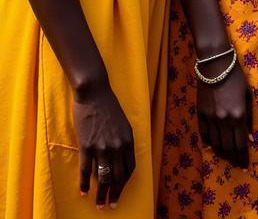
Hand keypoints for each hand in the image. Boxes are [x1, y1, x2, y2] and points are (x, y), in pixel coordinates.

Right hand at [73, 81, 135, 207]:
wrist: (95, 93)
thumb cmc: (109, 107)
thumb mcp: (123, 123)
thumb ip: (123, 141)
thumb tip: (121, 159)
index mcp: (129, 140)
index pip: (129, 168)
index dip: (124, 183)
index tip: (120, 191)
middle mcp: (118, 145)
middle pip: (117, 176)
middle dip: (114, 193)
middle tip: (110, 206)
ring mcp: (102, 146)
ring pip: (103, 177)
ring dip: (101, 194)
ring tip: (99, 205)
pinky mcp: (87, 146)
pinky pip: (86, 170)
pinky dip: (85, 184)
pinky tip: (84, 193)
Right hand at [196, 63, 252, 168]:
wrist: (215, 65)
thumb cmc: (236, 76)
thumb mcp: (248, 95)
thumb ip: (249, 117)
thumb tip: (250, 138)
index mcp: (238, 116)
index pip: (241, 144)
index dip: (243, 157)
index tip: (245, 166)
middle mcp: (223, 120)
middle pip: (228, 147)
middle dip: (233, 157)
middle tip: (237, 164)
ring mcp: (210, 118)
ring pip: (215, 143)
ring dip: (221, 152)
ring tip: (226, 156)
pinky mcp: (200, 114)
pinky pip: (204, 134)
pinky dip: (209, 141)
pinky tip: (213, 145)